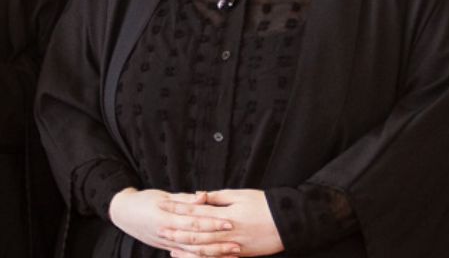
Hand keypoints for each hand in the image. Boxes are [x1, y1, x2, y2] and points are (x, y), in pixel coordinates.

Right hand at [108, 188, 234, 254]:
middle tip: (237, 242)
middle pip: (196, 241)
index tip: (230, 222)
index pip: (193, 222)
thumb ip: (185, 199)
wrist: (123, 214)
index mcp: (166, 218)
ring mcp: (167, 244)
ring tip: (233, 252)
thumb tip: (204, 196)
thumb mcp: (162, 196)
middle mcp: (167, 233)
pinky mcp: (169, 249)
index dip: (212, 223)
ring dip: (214, 254)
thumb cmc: (144, 201)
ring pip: (194, 253)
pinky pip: (188, 257)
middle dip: (218, 242)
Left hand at [161, 189, 283, 256]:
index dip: (177, 207)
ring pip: (204, 248)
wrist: (290, 223)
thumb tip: (198, 195)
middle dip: (175, 230)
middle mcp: (227, 232)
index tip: (162, 204)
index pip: (195, 210)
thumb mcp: (241, 195)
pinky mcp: (240, 254)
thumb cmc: (265, 205)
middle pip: (195, 231)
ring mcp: (233, 246)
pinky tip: (191, 256)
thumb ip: (218, 197)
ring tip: (169, 244)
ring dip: (185, 246)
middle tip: (158, 227)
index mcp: (226, 214)